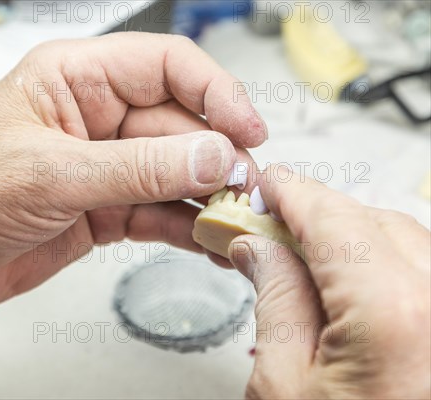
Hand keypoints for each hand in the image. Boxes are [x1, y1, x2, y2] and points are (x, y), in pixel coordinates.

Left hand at [0, 32, 265, 349]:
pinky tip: (209, 239)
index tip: (247, 130)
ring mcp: (105, 166)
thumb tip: (211, 156)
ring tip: (236, 220)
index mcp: (77, 79)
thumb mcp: (52, 173)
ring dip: (208, 195)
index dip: (216, 93)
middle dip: (216, 157)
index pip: (167, 66)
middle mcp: (97, 117)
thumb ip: (137, 168)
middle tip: (244, 189)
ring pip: (175, 172)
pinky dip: (186, 227)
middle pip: (181, 125)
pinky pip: (159, 211)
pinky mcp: (106, 209)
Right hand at [228, 166, 429, 398]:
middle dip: (323, 217)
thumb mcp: (282, 384)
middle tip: (274, 227)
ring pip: (408, 246)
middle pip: (378, 224)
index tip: (270, 185)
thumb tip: (261, 249)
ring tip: (306, 262)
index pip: (336, 220)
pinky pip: (423, 278)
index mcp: (397, 317)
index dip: (294, 194)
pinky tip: (348, 288)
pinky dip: (384, 269)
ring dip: (355, 242)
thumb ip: (276, 301)